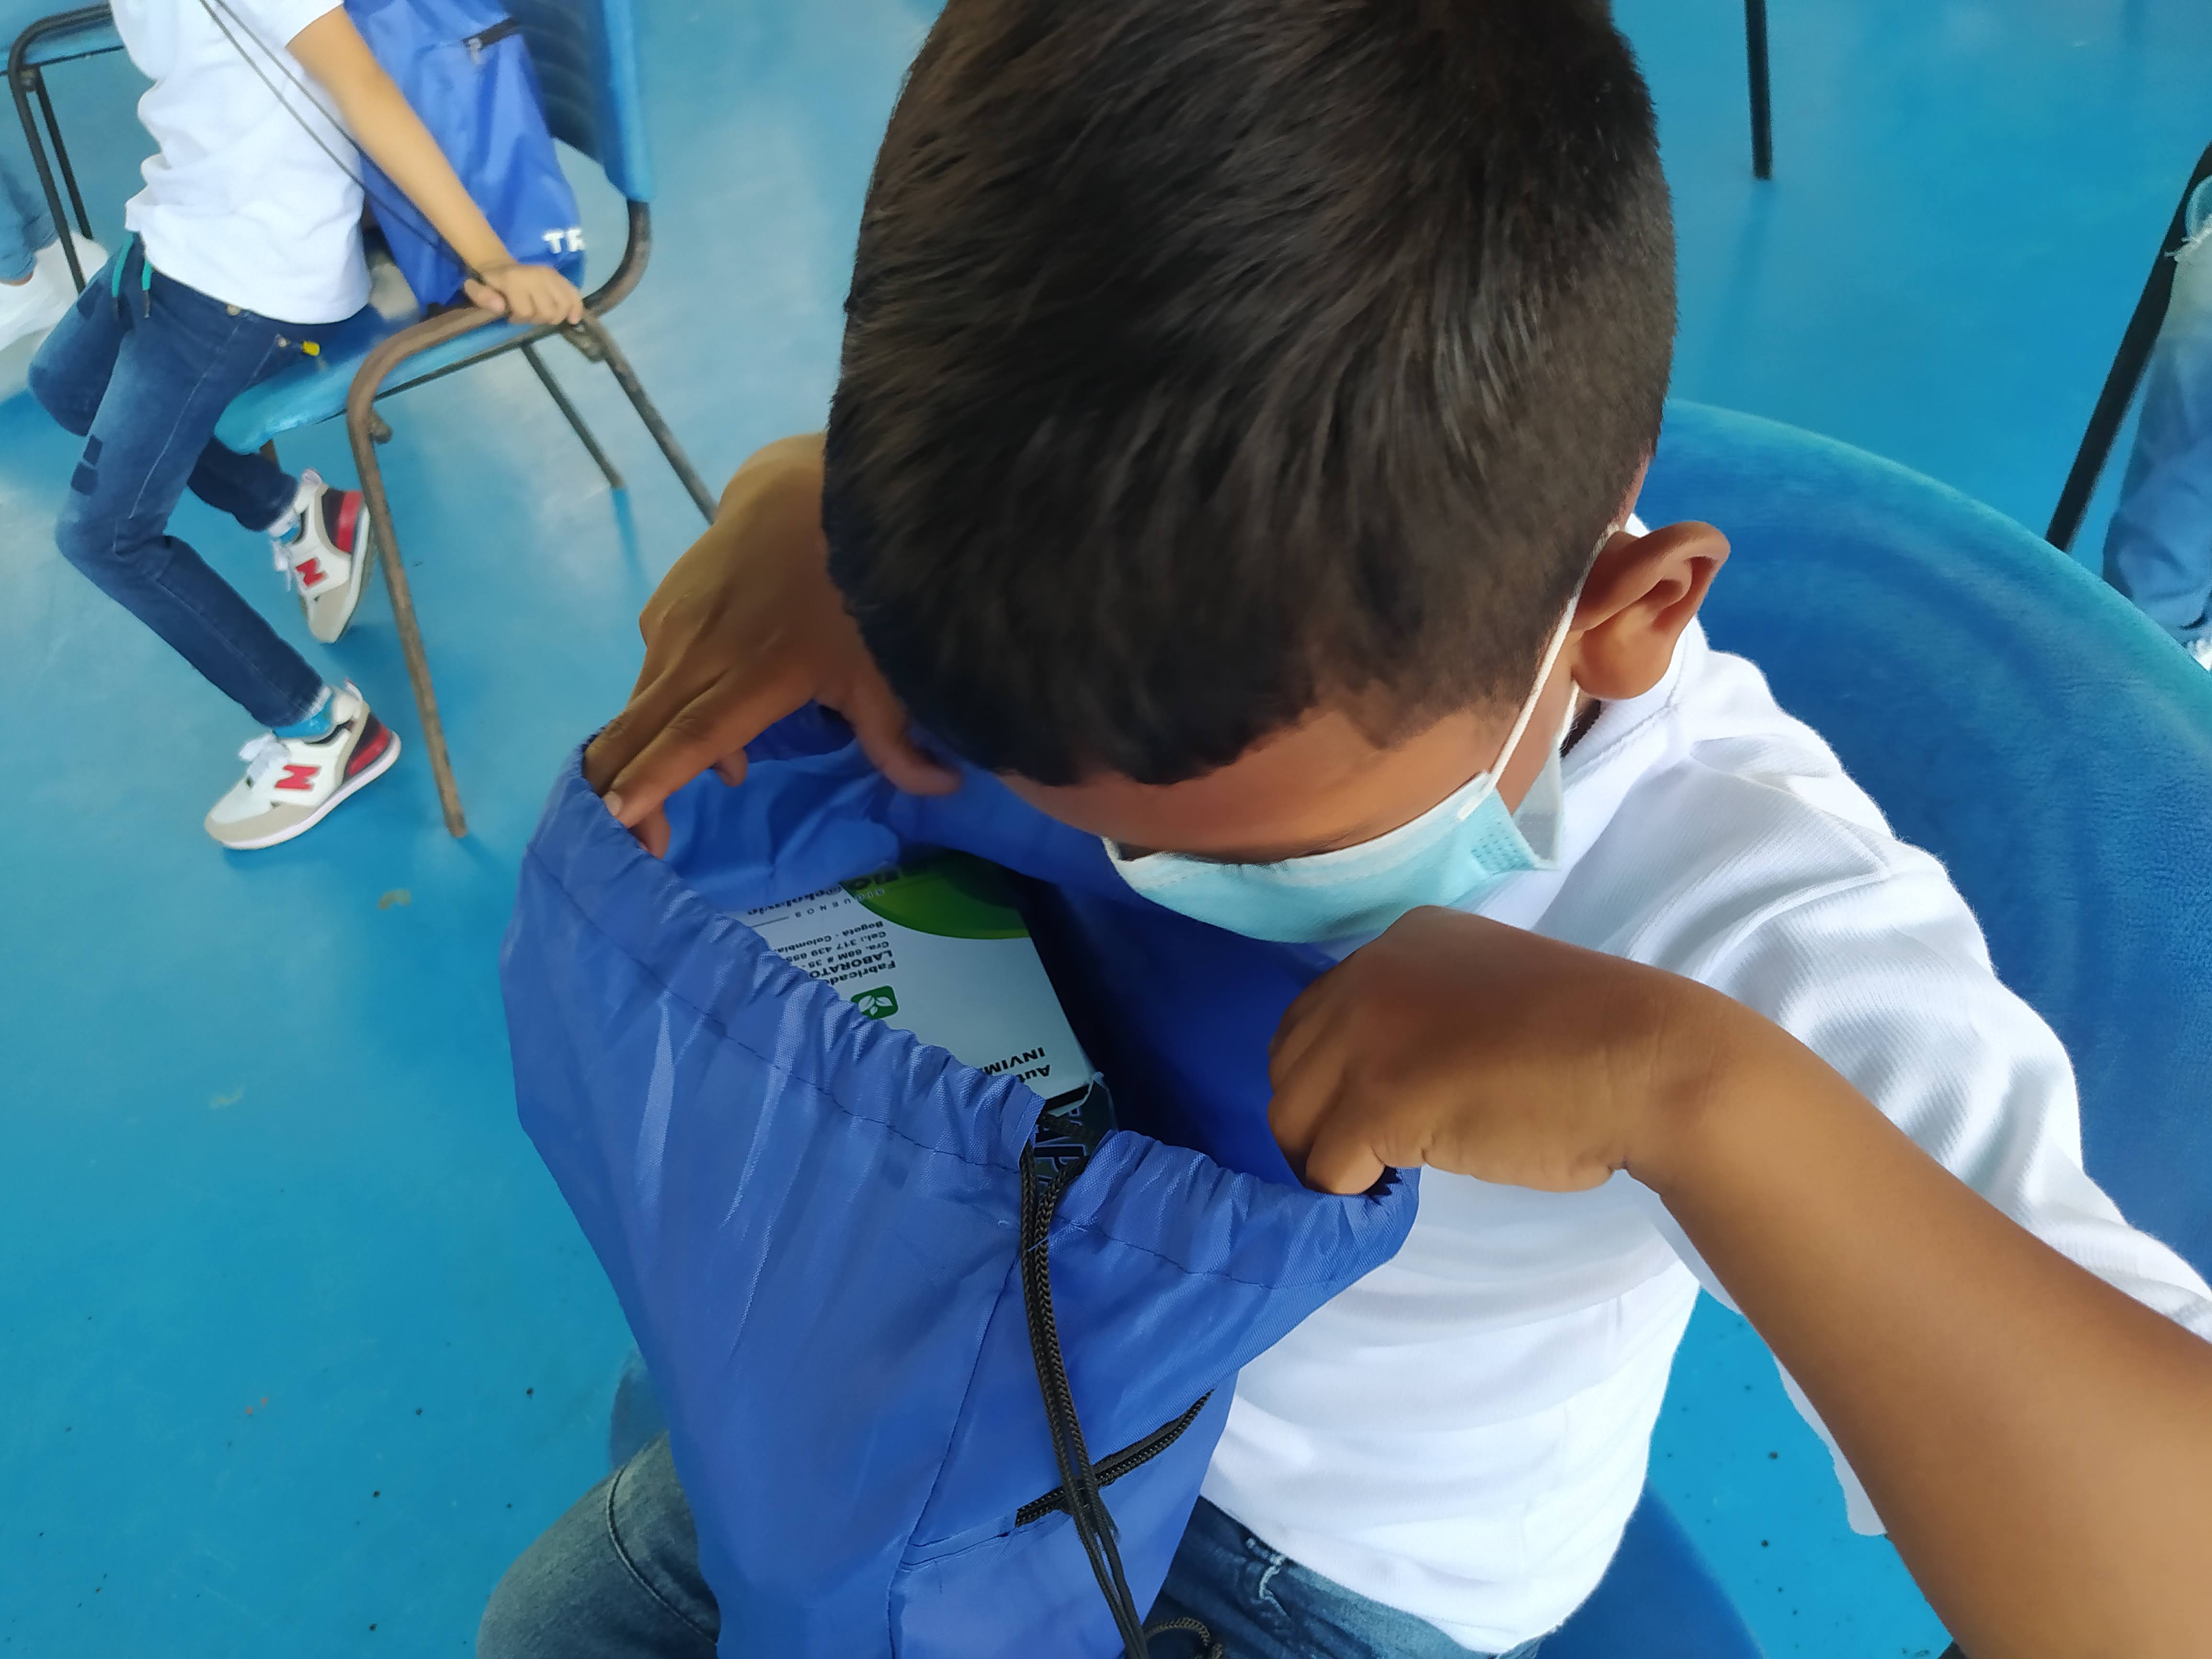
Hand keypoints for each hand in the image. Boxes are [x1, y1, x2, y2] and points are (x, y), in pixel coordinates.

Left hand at [464, 260, 585, 325]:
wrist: (501, 265)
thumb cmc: (490, 283)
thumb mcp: (476, 288)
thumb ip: (482, 297)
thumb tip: (500, 307)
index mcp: (515, 280)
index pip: (526, 312)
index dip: (518, 319)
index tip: (511, 316)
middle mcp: (536, 276)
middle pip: (548, 311)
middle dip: (537, 319)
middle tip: (528, 315)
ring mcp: (550, 276)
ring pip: (562, 306)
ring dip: (554, 317)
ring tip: (543, 314)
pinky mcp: (560, 277)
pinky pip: (574, 295)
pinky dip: (576, 308)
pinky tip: (572, 318)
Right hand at [585, 434, 958, 855]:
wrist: (807, 486)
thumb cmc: (856, 584)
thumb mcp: (884, 669)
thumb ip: (901, 738)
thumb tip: (945, 789)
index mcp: (753, 674)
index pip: (692, 737)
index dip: (654, 779)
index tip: (618, 817)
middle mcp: (699, 651)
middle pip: (642, 729)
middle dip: (623, 788)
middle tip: (632, 839)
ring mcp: (674, 623)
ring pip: (644, 701)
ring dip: (648, 749)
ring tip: (670, 791)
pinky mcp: (665, 603)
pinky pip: (655, 666)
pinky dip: (666, 702)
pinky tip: (705, 711)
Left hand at [1268, 907, 1727, 1194]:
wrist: (1648, 1063)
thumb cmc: (1589, 1042)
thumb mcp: (1485, 996)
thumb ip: (1425, 1016)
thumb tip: (1381, 1078)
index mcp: (1401, 941)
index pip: (1313, 1015)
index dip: (1331, 1074)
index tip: (1377, 1108)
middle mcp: (1368, 974)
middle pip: (1289, 1066)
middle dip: (1320, 1117)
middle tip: (1375, 1152)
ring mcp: (1368, 1035)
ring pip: (1292, 1119)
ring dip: (1330, 1157)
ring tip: (1388, 1171)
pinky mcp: (1380, 1101)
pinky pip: (1326, 1167)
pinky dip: (1353, 1188)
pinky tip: (1402, 1183)